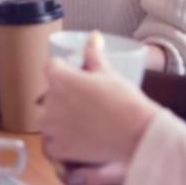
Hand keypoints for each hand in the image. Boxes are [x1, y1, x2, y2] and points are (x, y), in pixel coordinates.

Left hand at [40, 31, 161, 179]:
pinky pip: (51, 145)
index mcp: (59, 78)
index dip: (65, 72)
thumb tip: (93, 36)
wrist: (138, 134)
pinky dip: (60, 144)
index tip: (78, 80)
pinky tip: (77, 141)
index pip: (52, 68)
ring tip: (84, 124)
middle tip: (87, 104)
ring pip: (47, 121)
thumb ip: (94, 54)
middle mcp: (49, 102)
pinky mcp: (58, 148)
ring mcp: (52, 127)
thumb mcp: (108, 73)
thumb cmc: (124, 101)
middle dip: (63, 98)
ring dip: (59, 121)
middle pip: (49, 95)